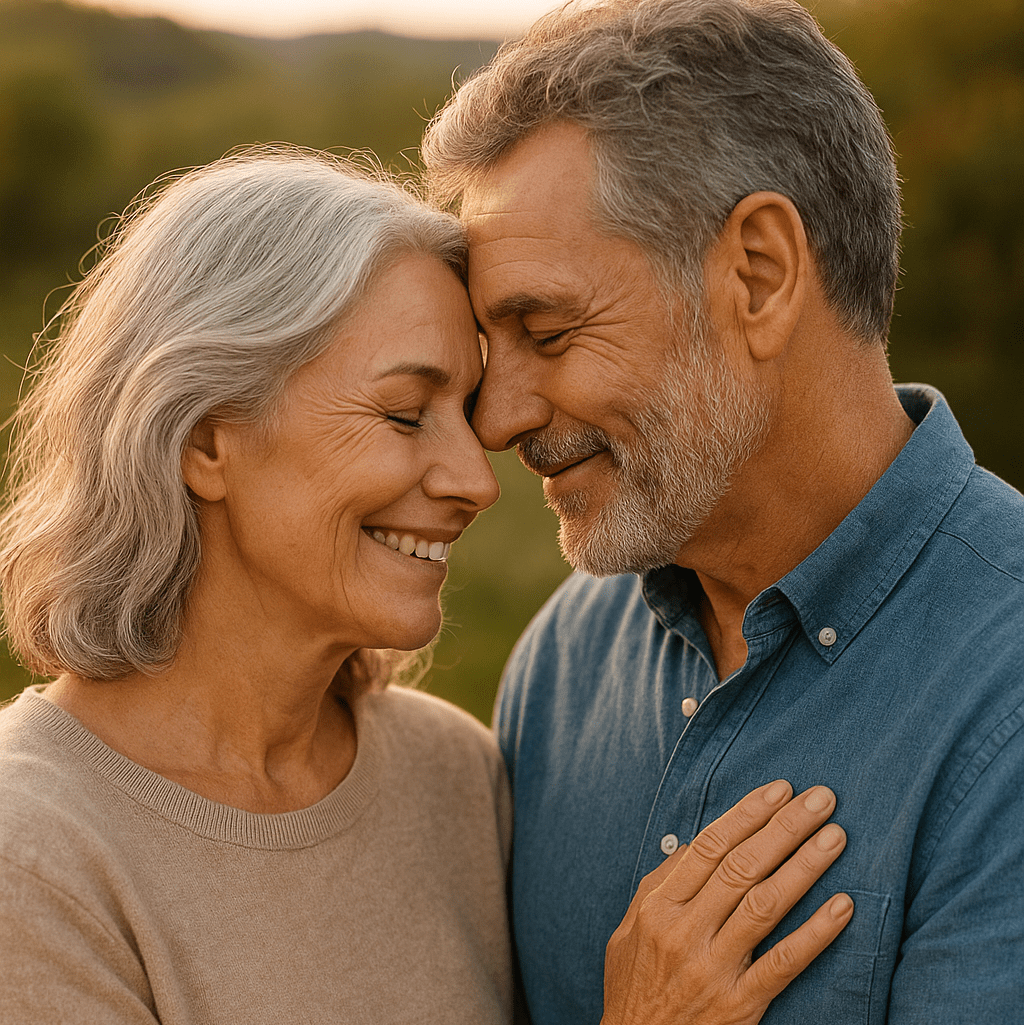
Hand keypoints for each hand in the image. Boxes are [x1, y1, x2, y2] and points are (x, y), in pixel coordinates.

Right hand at [601, 780, 852, 1024]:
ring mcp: (712, 969)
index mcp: (657, 907)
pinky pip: (784, 963)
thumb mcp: (629, 931)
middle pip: (742, 866)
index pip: (708, 847)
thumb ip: (660, 887)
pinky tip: (843, 906)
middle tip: (821, 798)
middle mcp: (684, 932)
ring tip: (835, 836)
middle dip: (785, 826)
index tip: (779, 789)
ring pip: (766, 904)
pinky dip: (816, 932)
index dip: (747, 814)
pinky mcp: (739, 1006)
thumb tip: (693, 845)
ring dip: (805, 866)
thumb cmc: (634, 989)